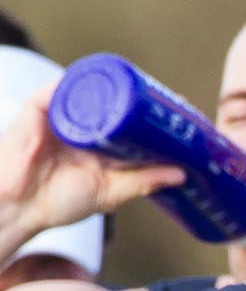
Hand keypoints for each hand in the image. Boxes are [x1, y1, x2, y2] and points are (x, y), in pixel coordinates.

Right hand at [0, 82, 183, 237]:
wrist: (19, 206)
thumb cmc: (57, 200)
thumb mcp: (112, 192)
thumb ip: (144, 181)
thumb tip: (182, 173)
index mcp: (99, 142)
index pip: (127, 120)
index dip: (150, 116)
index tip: (180, 117)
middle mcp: (81, 125)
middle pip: (112, 101)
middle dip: (138, 98)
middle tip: (166, 101)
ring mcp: (61, 114)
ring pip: (90, 91)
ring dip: (114, 87)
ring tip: (142, 91)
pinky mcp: (39, 108)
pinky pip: (60, 88)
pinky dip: (80, 83)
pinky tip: (100, 84)